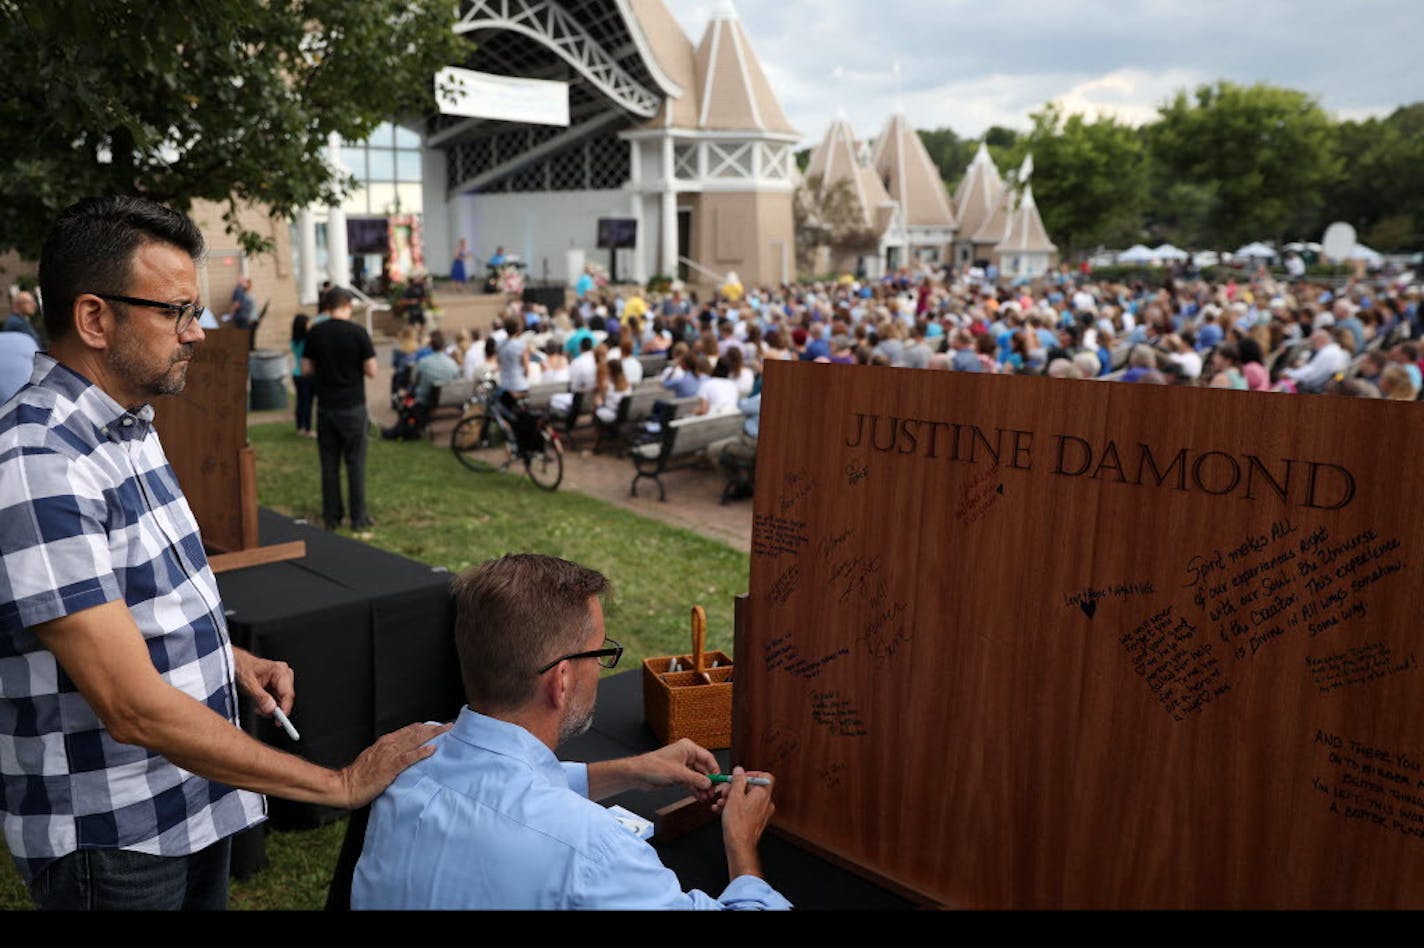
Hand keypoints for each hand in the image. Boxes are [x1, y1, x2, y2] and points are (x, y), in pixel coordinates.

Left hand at [232, 647, 293, 716]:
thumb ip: (260, 697)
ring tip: (257, 706)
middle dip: (274, 708)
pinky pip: (276, 699)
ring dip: (269, 707)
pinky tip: (259, 703)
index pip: (288, 693)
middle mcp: (283, 674)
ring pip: (281, 700)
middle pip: (285, 698)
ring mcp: (280, 679)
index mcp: (280, 671)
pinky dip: (267, 704)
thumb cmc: (241, 667)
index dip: (284, 709)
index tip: (280, 720)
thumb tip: (271, 708)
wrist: (233, 662)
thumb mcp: (248, 684)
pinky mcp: (276, 684)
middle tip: (262, 712)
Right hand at [337, 721, 451, 808]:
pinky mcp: (390, 767)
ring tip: (446, 731)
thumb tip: (403, 753)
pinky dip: (421, 752)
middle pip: (416, 732)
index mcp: (386, 742)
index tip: (439, 726)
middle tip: (449, 725)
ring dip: (432, 734)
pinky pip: (408, 757)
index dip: (426, 727)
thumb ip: (389, 754)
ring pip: (414, 740)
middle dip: (434, 728)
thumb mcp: (376, 759)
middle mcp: (389, 744)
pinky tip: (432, 749)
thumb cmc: (360, 776)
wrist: (346, 786)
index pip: (410, 730)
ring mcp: (389, 755)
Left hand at [632, 739, 719, 799]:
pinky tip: (699, 796)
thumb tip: (708, 783)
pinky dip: (695, 789)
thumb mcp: (678, 773)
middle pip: (703, 769)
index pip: (707, 758)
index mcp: (688, 748)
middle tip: (712, 791)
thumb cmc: (653, 766)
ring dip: (702, 787)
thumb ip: (696, 779)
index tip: (719, 780)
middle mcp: (686, 755)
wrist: (639, 774)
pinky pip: (691, 782)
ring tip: (706, 796)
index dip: (714, 770)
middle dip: (708, 781)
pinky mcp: (678, 775)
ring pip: (697, 777)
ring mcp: (682, 766)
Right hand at [720, 767, 775, 878]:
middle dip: (736, 788)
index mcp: (763, 794)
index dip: (752, 774)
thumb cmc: (738, 825)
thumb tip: (739, 770)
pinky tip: (722, 810)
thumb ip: (738, 781)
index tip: (740, 777)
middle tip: (725, 792)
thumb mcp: (734, 797)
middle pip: (752, 788)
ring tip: (721, 803)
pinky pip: (746, 809)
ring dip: (732, 798)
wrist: (739, 846)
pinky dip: (735, 807)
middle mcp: (765, 803)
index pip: (765, 777)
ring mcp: (762, 813)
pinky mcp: (756, 821)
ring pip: (747, 799)